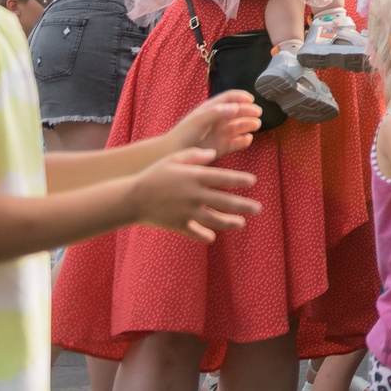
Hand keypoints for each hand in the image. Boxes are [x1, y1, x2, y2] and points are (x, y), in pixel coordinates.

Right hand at [128, 147, 259, 241]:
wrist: (131, 198)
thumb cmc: (154, 175)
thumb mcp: (173, 159)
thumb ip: (194, 155)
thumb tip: (212, 153)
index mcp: (193, 176)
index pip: (222, 178)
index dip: (239, 180)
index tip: (252, 181)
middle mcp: (193, 195)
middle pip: (223, 201)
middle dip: (243, 205)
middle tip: (258, 208)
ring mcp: (185, 211)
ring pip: (213, 219)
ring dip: (229, 222)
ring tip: (241, 224)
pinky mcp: (177, 224)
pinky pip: (194, 233)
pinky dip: (203, 236)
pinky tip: (212, 237)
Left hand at [171, 91, 264, 157]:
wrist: (172, 155)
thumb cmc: (184, 134)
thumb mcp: (199, 120)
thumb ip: (216, 112)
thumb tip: (236, 107)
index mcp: (211, 109)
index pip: (229, 98)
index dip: (241, 97)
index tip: (250, 99)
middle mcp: (218, 120)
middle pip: (237, 112)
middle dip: (248, 111)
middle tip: (258, 113)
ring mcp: (220, 133)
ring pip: (238, 127)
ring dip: (248, 124)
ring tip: (256, 125)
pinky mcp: (221, 147)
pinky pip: (235, 143)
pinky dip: (243, 141)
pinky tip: (247, 139)